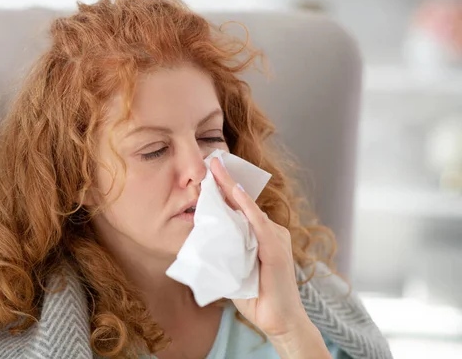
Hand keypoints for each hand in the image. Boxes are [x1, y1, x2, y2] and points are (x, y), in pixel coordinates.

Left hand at [209, 157, 313, 340]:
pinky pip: (258, 223)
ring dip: (231, 187)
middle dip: (226, 181)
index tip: (210, 170)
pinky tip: (234, 192)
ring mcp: (275, 238)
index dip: (225, 189)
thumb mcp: (234, 268)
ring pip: (248, 208)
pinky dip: (245, 206)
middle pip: (243, 203)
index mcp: (260, 235)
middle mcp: (270, 232)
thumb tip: (203, 238)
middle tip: (211, 159)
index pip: (240, 208)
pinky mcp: (276, 249)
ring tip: (215, 168)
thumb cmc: (256, 297)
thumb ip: (224, 252)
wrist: (279, 322)